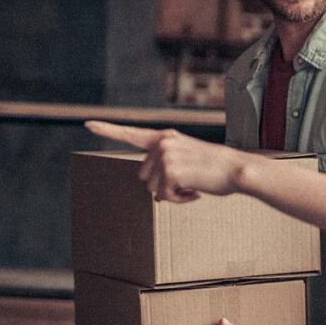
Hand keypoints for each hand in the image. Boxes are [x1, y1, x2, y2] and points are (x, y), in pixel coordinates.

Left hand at [84, 120, 248, 202]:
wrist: (238, 170)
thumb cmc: (217, 168)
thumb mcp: (189, 156)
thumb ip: (168, 161)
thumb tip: (153, 188)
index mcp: (167, 137)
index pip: (132, 133)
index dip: (108, 130)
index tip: (88, 124)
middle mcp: (163, 143)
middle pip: (144, 177)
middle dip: (163, 186)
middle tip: (188, 184)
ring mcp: (166, 156)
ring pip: (153, 189)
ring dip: (172, 194)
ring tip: (193, 187)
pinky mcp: (171, 171)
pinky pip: (164, 196)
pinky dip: (179, 200)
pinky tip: (195, 192)